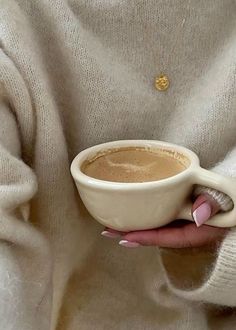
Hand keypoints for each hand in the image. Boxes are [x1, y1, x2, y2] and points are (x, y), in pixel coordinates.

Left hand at [101, 194, 227, 247]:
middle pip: (155, 234)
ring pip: (154, 225)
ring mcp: (180, 219)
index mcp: (196, 230)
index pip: (167, 237)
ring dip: (133, 225)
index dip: (147, 238)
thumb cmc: (228, 198)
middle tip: (108, 231)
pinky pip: (157, 214)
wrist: (231, 194)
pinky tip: (129, 211)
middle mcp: (185, 227)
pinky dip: (143, 214)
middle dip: (131, 234)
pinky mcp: (176, 210)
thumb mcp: (224, 201)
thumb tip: (199, 215)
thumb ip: (213, 205)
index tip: (126, 237)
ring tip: (111, 223)